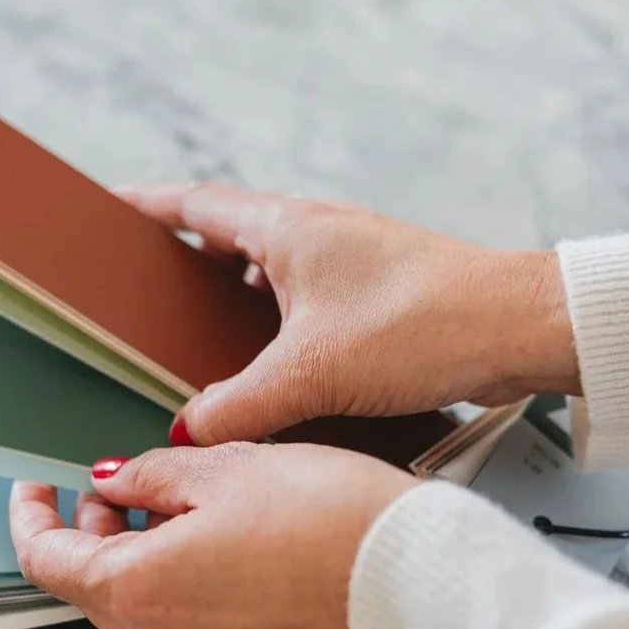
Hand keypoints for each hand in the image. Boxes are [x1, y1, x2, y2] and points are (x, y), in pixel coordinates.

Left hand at [9, 444, 415, 628]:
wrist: (407, 580)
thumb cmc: (323, 518)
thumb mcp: (223, 469)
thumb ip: (149, 476)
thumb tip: (115, 482)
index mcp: (138, 589)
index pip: (47, 561)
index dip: (30, 518)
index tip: (33, 488)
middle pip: (92, 587)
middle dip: (93, 532)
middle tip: (119, 485)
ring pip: (138, 605)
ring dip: (136, 555)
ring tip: (174, 503)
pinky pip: (184, 623)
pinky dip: (176, 582)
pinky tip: (211, 542)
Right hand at [119, 183, 578, 444]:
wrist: (518, 329)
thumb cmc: (426, 324)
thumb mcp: (311, 372)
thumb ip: (239, 404)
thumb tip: (192, 425)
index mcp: (288, 228)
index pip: (196, 203)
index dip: (147, 206)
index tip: (110, 206)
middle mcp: (317, 235)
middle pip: (230, 237)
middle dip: (185, 261)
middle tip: (148, 289)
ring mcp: (350, 264)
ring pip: (270, 274)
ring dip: (234, 300)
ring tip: (202, 339)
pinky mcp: (377, 297)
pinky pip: (305, 304)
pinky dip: (277, 328)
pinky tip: (274, 368)